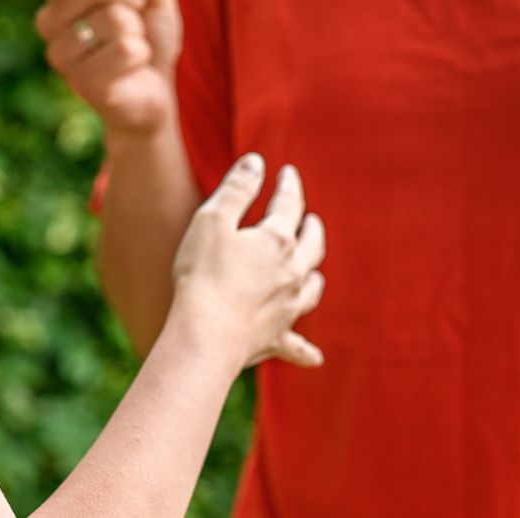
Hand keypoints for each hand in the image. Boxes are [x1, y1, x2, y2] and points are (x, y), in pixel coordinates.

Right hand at [0, 0, 181, 136]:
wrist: (152, 93)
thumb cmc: (148, 40)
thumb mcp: (156, 0)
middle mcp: (53, 18)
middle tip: (137, 19)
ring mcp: (60, 51)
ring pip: (112, 21)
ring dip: (138, 34)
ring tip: (130, 50)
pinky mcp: (78, 81)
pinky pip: (123, 52)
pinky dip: (140, 58)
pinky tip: (129, 70)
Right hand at [172, 154, 326, 367]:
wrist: (205, 334)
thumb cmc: (203, 274)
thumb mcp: (212, 220)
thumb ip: (237, 188)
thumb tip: (257, 162)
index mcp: (277, 240)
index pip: (289, 205)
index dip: (288, 186)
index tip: (287, 173)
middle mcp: (293, 272)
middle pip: (312, 245)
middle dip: (312, 228)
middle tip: (311, 219)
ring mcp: (289, 307)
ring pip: (313, 288)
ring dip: (315, 274)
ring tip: (314, 270)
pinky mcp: (277, 338)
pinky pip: (297, 345)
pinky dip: (306, 350)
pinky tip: (316, 357)